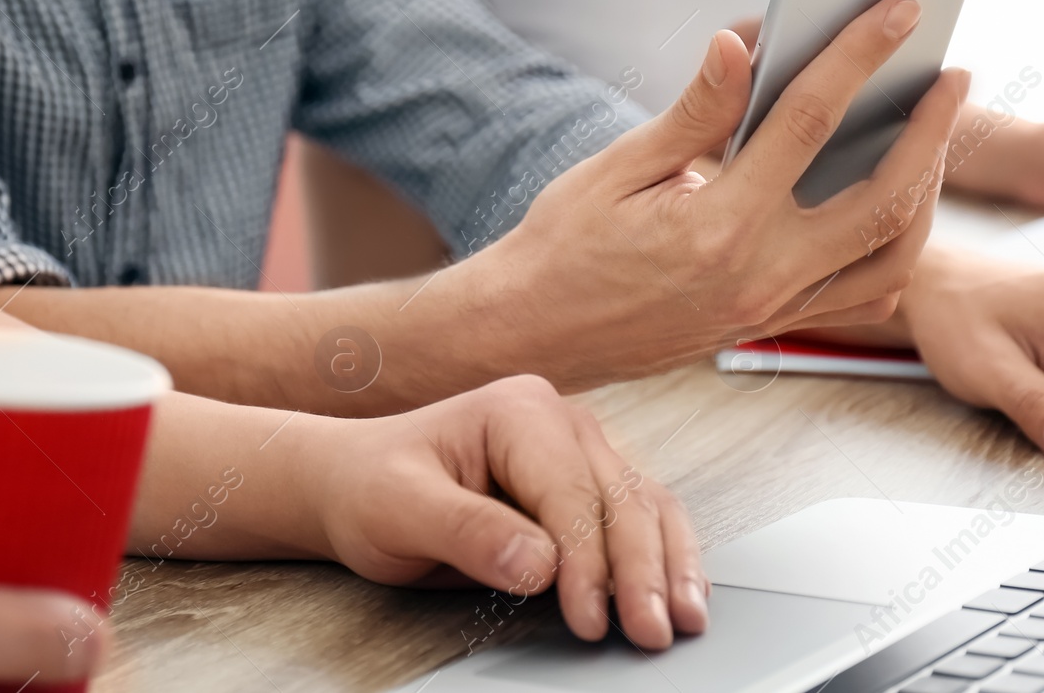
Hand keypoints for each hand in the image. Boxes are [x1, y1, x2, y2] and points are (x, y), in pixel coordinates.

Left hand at [292, 376, 704, 649]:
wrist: (358, 484)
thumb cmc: (374, 487)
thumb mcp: (400, 509)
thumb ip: (469, 532)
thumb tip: (541, 566)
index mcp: (518, 412)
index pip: (572, 493)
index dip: (588, 562)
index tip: (590, 620)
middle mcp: (561, 423)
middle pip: (623, 498)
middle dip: (642, 569)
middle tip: (653, 632)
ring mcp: (580, 453)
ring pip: (647, 506)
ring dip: (670, 564)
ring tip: (685, 620)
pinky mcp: (587, 487)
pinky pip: (640, 518)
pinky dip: (663, 558)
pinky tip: (680, 594)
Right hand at [466, 0, 967, 383]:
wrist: (535, 333)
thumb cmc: (564, 245)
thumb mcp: (617, 168)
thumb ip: (694, 112)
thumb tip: (742, 47)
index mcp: (718, 223)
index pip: (808, 121)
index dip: (858, 57)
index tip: (896, 14)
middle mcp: (759, 273)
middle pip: (884, 197)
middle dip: (932, 131)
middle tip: (951, 76)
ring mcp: (771, 308)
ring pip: (891, 256)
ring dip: (926, 193)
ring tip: (932, 139)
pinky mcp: (769, 325)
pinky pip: (860, 295)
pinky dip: (893, 252)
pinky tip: (892, 210)